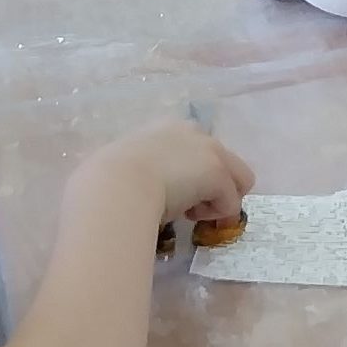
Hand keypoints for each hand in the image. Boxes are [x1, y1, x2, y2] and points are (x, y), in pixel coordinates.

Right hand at [77, 123, 254, 228]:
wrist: (115, 185)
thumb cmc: (108, 179)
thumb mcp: (125, 166)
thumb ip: (141, 170)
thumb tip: (138, 189)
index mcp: (167, 129)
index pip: (195, 150)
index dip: (191, 175)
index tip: (172, 192)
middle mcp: (194, 133)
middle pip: (226, 161)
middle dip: (215, 186)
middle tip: (189, 208)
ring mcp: (210, 151)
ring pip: (238, 180)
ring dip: (218, 200)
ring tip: (188, 213)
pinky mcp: (219, 174)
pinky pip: (231, 203)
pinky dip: (215, 215)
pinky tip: (189, 217)